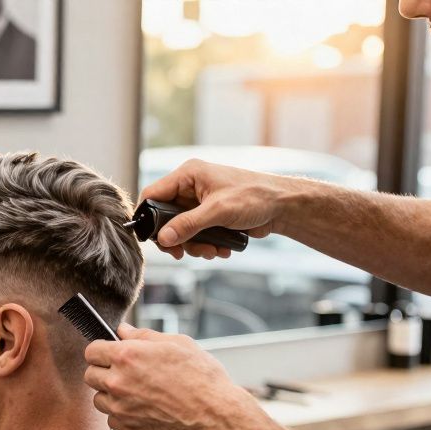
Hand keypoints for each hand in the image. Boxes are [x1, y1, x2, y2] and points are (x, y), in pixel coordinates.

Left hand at [83, 324, 264, 429]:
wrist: (215, 417)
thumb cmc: (202, 379)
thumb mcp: (177, 344)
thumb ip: (143, 336)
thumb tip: (123, 330)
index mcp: (126, 356)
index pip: (92, 351)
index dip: (101, 351)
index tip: (109, 355)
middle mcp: (118, 382)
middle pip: (89, 375)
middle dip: (103, 372)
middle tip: (124, 374)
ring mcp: (120, 407)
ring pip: (99, 399)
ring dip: (111, 395)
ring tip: (137, 393)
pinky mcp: (126, 428)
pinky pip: (112, 419)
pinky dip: (122, 415)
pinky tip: (143, 409)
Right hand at [140, 159, 290, 260]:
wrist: (283, 206)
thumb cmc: (255, 196)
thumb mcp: (218, 211)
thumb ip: (188, 225)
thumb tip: (163, 238)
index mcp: (188, 175)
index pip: (153, 193)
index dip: (147, 216)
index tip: (150, 237)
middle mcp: (190, 187)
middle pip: (165, 217)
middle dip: (176, 237)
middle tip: (181, 252)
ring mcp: (199, 202)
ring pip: (180, 229)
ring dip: (193, 244)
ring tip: (211, 251)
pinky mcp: (209, 215)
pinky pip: (196, 233)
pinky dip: (204, 244)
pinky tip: (220, 248)